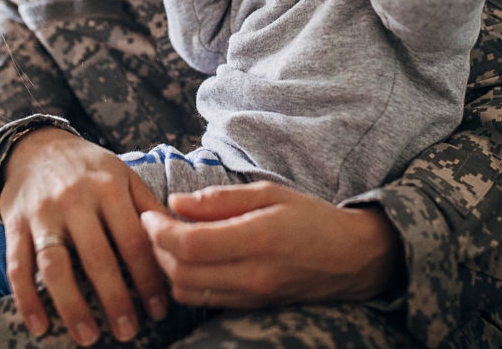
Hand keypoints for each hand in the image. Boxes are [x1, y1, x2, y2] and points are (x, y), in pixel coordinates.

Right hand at [0, 128, 170, 343]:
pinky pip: (17, 266)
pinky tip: (40, 327)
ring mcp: (42, 213)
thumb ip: (149, 207)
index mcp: (109, 187)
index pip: (133, 240)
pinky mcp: (14, 224)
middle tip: (128, 331)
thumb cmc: (88, 168)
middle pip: (97, 257)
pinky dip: (27, 299)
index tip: (159, 309)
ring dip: (72, 305)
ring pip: (55, 265)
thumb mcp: (123, 175)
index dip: (148, 278)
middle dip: (115, 299)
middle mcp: (75, 199)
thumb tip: (182, 241)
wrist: (35, 146)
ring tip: (89, 336)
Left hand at [139, 181, 402, 308]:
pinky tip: (191, 260)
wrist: (352, 257)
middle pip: (181, 273)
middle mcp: (254, 274)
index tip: (149, 214)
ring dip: (169, 269)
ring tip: (170, 243)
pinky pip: (206, 301)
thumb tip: (175, 203)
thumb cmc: (311, 217)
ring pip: (188, 293)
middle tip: (154, 226)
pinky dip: (187, 282)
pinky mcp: (252, 307)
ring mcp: (253, 296)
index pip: (190, 244)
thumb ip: (219, 200)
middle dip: (157, 250)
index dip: (159, 231)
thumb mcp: (269, 193)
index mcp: (259, 238)